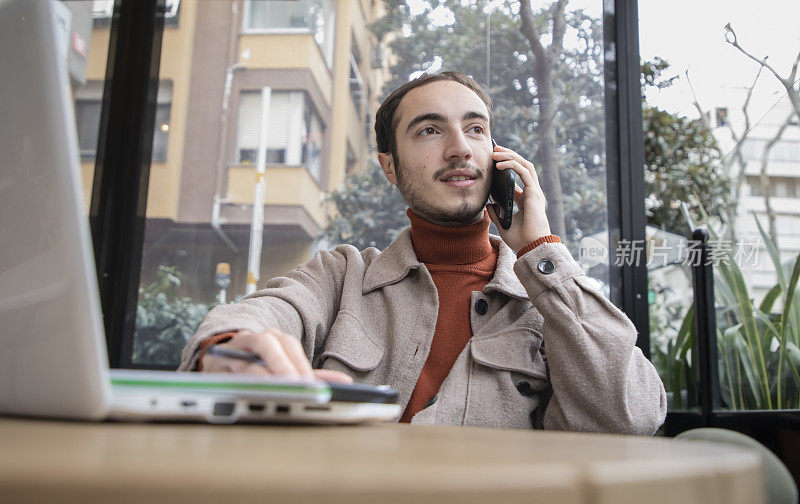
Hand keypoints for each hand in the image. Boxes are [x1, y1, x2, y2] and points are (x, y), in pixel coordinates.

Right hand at [200, 329, 352, 383]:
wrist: (219, 365)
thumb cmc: (257, 368)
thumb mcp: (285, 371)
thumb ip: (311, 376)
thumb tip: (344, 383)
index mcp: (273, 339)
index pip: (289, 344)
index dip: (299, 363)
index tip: (310, 385)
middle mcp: (254, 339)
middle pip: (270, 341)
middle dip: (283, 363)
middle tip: (294, 385)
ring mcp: (234, 350)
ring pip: (247, 353)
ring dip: (263, 371)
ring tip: (275, 389)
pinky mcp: (215, 364)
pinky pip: (228, 369)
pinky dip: (240, 380)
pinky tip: (250, 393)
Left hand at [486, 144, 551, 252]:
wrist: (531, 247)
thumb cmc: (520, 239)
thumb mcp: (503, 224)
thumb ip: (496, 214)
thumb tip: (488, 205)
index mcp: (525, 199)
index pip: (517, 177)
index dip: (506, 167)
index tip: (493, 161)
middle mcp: (531, 193)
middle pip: (522, 167)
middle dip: (509, 155)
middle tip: (495, 149)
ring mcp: (534, 192)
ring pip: (524, 165)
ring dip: (510, 156)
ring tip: (496, 151)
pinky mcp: (534, 193)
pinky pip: (524, 172)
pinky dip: (512, 165)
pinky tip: (499, 164)